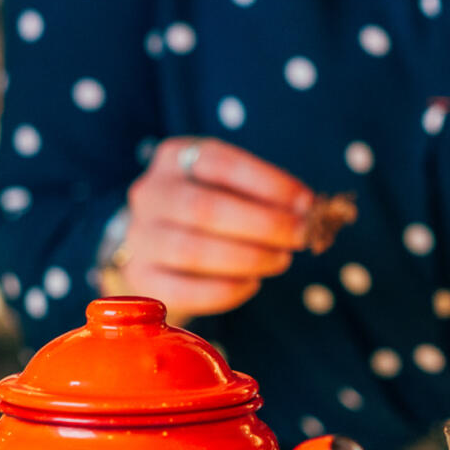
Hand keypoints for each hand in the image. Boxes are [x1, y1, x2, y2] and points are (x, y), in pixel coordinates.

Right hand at [117, 137, 312, 317]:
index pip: (220, 162)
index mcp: (175, 158)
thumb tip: (309, 211)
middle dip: (265, 225)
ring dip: (249, 258)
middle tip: (301, 237)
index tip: (307, 203)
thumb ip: (264, 196)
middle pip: (205, 209)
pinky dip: (226, 290)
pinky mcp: (142, 280)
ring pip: (193, 251)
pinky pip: (184, 290)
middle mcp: (150, 194)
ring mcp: (140, 238)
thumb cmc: (211, 215)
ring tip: (281, 260)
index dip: (268, 183)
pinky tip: (252, 284)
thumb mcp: (232, 189)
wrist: (161, 251)